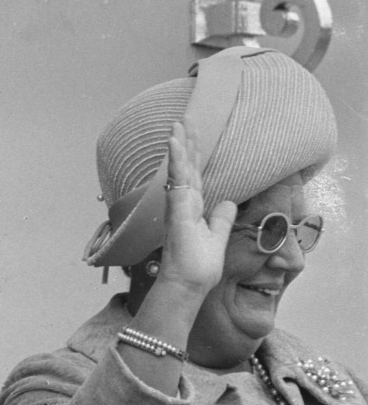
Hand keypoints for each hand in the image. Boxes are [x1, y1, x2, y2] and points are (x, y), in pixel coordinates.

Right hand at [154, 121, 235, 294]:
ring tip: (178, 124)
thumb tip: (230, 201)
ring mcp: (179, 205)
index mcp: (194, 209)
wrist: (189, 284)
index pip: (195, 176)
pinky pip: (177, 180)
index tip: (193, 135)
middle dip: (187, 143)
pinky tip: (175, 143)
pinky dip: (176, 161)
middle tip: (185, 119)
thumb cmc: (200, 267)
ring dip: (179, 146)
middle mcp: (184, 204)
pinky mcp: (178, 209)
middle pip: (187, 167)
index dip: (194, 155)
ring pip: (180, 169)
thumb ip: (222, 219)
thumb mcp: (218, 238)